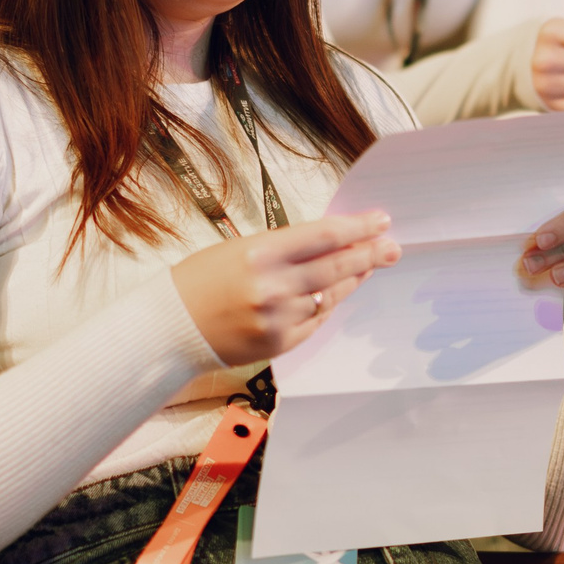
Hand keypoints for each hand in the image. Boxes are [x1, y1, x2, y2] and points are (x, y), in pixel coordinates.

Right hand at [171, 212, 399, 365]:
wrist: (171, 326)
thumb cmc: (200, 280)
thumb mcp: (240, 248)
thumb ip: (286, 248)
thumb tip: (331, 242)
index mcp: (261, 253)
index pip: (324, 236)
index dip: (358, 228)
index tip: (380, 221)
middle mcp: (274, 287)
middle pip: (336, 266)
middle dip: (370, 254)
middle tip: (392, 246)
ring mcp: (279, 318)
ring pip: (330, 294)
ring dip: (352, 279)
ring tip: (369, 266)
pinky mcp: (280, 343)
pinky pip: (316, 320)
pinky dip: (328, 303)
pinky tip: (338, 291)